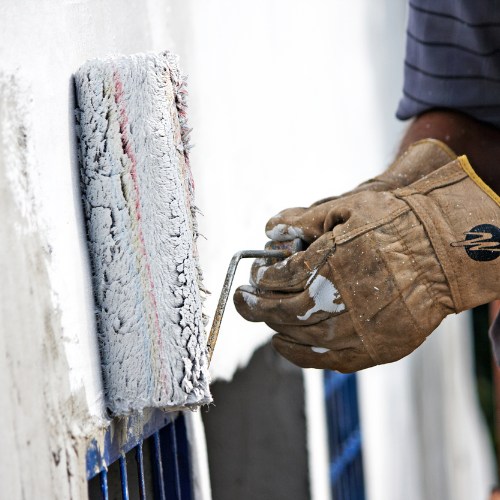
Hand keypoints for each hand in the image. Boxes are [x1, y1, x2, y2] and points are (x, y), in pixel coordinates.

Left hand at [235, 156, 499, 371]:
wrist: (444, 253)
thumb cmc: (397, 225)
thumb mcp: (348, 208)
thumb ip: (305, 221)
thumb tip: (271, 228)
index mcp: (327, 263)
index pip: (278, 278)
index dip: (261, 277)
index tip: (255, 275)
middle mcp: (337, 301)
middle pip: (280, 311)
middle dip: (255, 305)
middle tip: (244, 298)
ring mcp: (354, 331)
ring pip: (297, 337)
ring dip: (273, 326)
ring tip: (263, 316)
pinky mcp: (371, 350)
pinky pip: (322, 359)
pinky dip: (296, 353)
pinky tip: (283, 343)